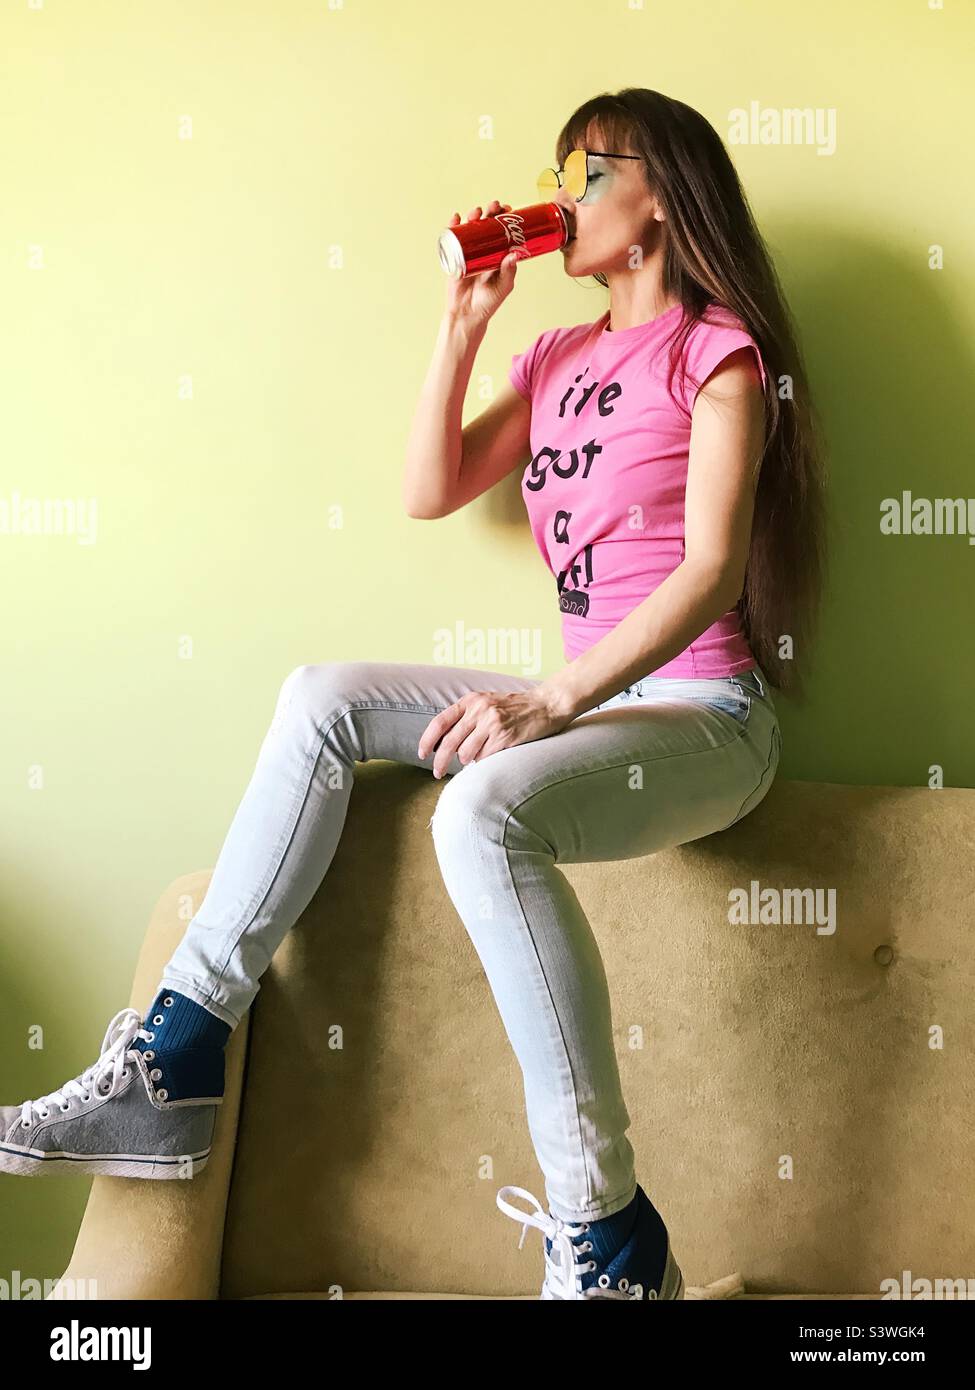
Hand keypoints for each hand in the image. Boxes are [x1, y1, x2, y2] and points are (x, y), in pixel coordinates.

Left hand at [417, 688, 570, 778]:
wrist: (546, 705)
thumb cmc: (515, 708)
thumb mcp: (486, 703)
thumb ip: (466, 718)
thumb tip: (443, 743)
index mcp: (471, 700)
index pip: (440, 722)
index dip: (427, 740)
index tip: (422, 754)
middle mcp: (479, 710)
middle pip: (449, 743)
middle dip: (440, 762)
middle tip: (437, 773)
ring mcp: (493, 723)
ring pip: (466, 754)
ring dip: (469, 760)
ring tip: (479, 755)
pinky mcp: (506, 737)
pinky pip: (484, 758)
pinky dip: (484, 761)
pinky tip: (492, 754)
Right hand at [444, 199, 524, 327]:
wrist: (467, 314)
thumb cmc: (488, 302)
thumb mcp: (503, 286)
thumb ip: (509, 272)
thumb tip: (513, 254)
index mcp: (497, 254)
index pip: (502, 230)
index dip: (504, 218)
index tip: (508, 210)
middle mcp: (483, 250)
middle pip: (486, 225)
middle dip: (490, 212)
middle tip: (494, 207)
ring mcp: (468, 252)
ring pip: (470, 229)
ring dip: (473, 216)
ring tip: (476, 213)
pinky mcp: (454, 257)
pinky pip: (452, 238)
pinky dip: (453, 226)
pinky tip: (456, 218)